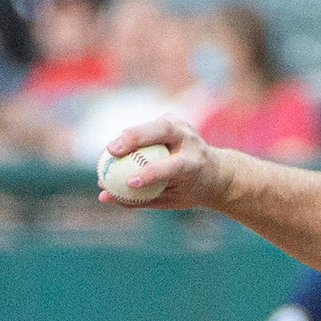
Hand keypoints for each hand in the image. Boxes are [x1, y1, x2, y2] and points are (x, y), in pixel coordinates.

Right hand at [98, 115, 233, 209]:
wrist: (217, 171)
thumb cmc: (189, 190)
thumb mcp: (170, 200)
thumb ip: (139, 199)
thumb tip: (103, 196)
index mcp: (195, 163)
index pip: (172, 166)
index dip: (150, 173)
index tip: (129, 182)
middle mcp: (191, 141)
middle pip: (163, 131)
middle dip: (136, 138)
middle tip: (110, 151)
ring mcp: (183, 127)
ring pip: (155, 124)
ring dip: (130, 134)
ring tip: (109, 150)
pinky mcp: (172, 120)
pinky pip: (148, 127)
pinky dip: (132, 136)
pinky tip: (118, 147)